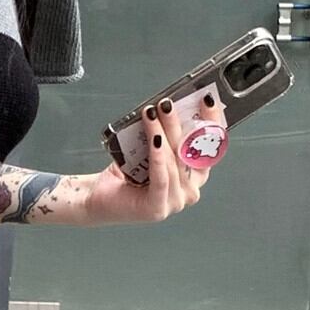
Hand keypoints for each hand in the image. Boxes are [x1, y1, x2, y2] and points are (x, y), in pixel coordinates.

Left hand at [79, 94, 223, 226]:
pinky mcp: (157, 208)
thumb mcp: (151, 148)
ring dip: (162, 133)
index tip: (206, 100)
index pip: (211, 148)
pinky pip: (162, 177)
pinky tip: (154, 140)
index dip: (211, 123)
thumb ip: (166, 133)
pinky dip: (158, 156)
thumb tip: (171, 105)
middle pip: (190, 152)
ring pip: (173, 162)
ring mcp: (174, 203)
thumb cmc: (125, 173)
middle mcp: (188, 192)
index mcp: (193, 177)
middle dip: (178, 124)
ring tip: (151, 113)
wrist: (97, 197)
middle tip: (166, 103)